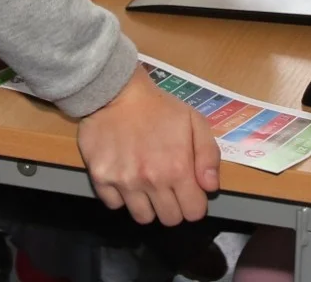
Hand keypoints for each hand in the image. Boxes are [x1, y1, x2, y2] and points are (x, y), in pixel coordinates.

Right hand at [77, 68, 220, 224]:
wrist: (115, 91)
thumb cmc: (159, 107)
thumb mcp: (195, 121)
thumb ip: (209, 155)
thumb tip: (210, 187)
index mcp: (177, 168)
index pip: (193, 212)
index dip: (194, 203)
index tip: (188, 190)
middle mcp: (151, 180)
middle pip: (169, 219)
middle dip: (174, 206)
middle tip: (168, 186)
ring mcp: (124, 182)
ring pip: (143, 218)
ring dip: (148, 206)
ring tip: (146, 184)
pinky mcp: (100, 178)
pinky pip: (114, 205)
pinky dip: (121, 197)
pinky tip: (125, 177)